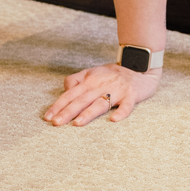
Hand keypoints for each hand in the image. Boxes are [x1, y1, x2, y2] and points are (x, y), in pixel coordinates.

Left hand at [43, 63, 160, 126]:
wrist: (141, 67)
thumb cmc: (114, 74)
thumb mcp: (94, 72)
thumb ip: (77, 80)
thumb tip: (64, 90)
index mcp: (91, 80)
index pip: (71, 94)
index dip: (59, 105)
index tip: (48, 117)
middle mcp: (102, 84)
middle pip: (82, 99)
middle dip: (68, 111)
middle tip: (56, 123)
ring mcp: (117, 90)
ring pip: (101, 102)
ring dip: (89, 113)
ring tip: (77, 123)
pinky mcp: (132, 95)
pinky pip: (127, 105)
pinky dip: (121, 112)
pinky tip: (114, 119)